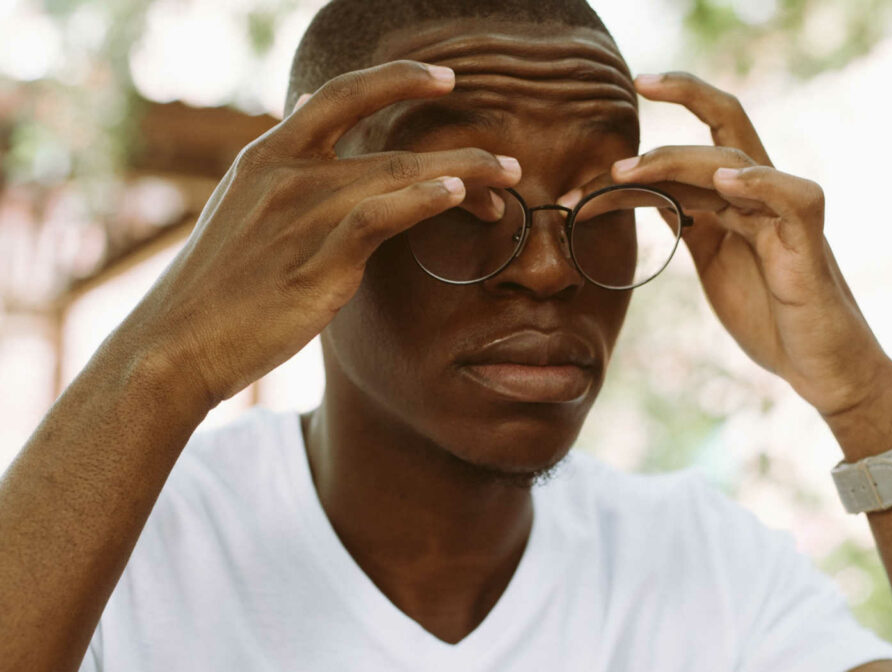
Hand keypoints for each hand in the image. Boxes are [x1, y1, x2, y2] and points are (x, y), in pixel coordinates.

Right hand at [114, 60, 520, 408]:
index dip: (396, 80)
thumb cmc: (218, 286)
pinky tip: (456, 197)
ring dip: (461, 176)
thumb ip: (285, 171)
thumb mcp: (243, 209)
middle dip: (456, 152)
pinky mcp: (313, 263)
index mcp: (267, 156)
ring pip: (395, 178)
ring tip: (507, 180)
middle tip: (506, 162)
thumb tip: (308, 122)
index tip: (445, 79)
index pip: (339, 96)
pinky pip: (376, 219)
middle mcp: (285, 175)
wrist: (173, 345)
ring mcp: (299, 217)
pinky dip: (418, 202)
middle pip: (388, 147)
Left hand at [560, 72, 891, 417]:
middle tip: (633, 87)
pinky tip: (726, 181)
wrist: (820, 368)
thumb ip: (689, 223)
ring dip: (680, 160)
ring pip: (740, 161)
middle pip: (729, 124)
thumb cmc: (770, 314)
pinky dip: (763, 183)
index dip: (652, 136)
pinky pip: (796, 199)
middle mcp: (762, 197)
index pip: (700, 142)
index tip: (610, 126)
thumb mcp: (715, 262)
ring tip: (628, 172)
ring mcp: (786, 219)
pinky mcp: (808, 249)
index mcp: (737, 200)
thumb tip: (647, 197)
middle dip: (684, 94)